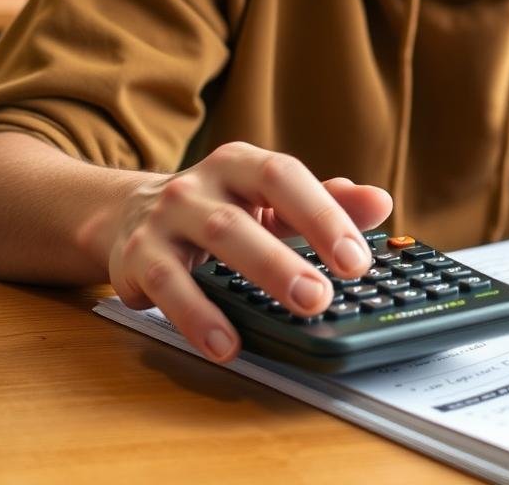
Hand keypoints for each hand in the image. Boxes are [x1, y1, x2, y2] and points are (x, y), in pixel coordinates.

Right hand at [105, 141, 392, 362]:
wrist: (127, 214)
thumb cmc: (218, 208)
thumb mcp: (268, 200)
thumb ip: (325, 202)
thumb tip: (380, 202)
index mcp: (241, 164)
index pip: (285, 178)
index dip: (323, 215)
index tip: (356, 259)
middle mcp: (201, 184)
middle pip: (246, 216)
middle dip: (287, 257)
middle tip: (323, 296)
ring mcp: (167, 219)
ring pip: (214, 243)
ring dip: (255, 279)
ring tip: (292, 314)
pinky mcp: (138, 258)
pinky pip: (169, 288)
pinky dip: (198, 318)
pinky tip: (227, 344)